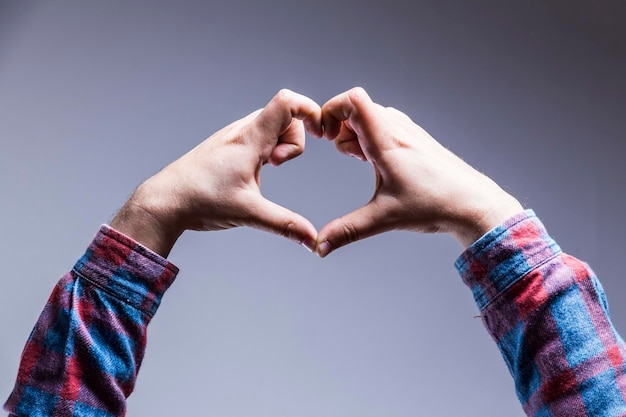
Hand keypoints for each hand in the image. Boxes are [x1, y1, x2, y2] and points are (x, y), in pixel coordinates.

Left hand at [110, 89, 322, 256]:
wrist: (165, 200)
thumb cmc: (200, 201)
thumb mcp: (249, 214)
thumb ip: (285, 224)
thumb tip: (312, 239)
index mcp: (250, 139)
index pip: (287, 102)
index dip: (311, 111)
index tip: (320, 135)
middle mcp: (242, 130)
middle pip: (286, 114)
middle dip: (295, 139)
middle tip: (278, 164)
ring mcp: (234, 135)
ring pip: (272, 124)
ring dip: (281, 143)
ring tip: (267, 167)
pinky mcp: (228, 145)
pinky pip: (259, 133)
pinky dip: (268, 147)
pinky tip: (256, 169)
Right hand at [317, 87, 522, 256]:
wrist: (474, 204)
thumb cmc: (436, 205)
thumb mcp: (385, 218)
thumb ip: (348, 230)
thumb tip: (321, 246)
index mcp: (387, 141)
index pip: (353, 99)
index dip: (331, 110)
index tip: (326, 137)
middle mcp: (397, 128)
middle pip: (356, 108)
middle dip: (340, 129)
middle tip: (345, 156)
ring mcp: (408, 131)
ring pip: (370, 116)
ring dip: (356, 133)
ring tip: (360, 160)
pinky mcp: (415, 138)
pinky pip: (384, 124)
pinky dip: (371, 137)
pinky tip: (375, 162)